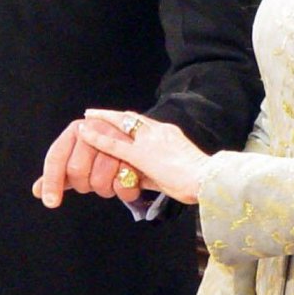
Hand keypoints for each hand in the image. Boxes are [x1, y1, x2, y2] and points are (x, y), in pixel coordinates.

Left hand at [34, 118, 144, 206]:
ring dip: (105, 188)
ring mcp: (116, 140)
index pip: (56, 158)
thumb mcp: (77, 160)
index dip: (52, 182)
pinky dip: (121, 191)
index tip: (51, 203)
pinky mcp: (137, 154)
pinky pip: (121, 185)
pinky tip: (124, 180)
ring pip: (99, 181)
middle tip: (94, 180)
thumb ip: (58, 176)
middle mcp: (94, 130)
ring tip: (111, 178)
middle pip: (76, 171)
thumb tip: (37, 191)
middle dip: (84, 183)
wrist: (137, 142)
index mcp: (75, 131)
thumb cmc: (101, 154)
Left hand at [75, 108, 209, 204]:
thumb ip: (155, 173)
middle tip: (94, 112)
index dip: (128, 121)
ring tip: (87, 117)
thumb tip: (139, 178)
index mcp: (170, 134)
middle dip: (112, 116)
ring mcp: (150, 141)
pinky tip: (85, 133)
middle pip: (131, 119)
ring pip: (121, 126)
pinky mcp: (142, 155)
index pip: (145, 124)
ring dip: (102, 120)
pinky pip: (115, 145)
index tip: (117, 119)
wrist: (207, 180)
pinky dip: (98, 138)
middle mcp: (159, 131)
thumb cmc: (198, 181)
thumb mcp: (176, 170)